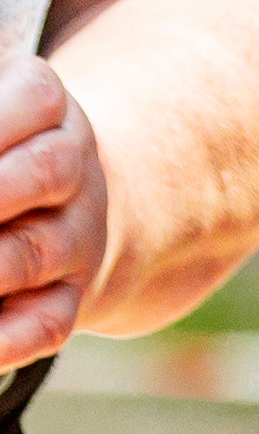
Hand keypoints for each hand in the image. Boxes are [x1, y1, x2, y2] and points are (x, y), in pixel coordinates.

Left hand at [0, 53, 108, 369]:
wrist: (77, 206)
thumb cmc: (2, 147)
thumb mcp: (3, 107)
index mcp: (51, 111)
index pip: (37, 96)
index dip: (2, 117)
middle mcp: (73, 172)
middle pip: (47, 171)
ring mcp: (76, 240)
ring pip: (38, 253)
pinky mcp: (68, 302)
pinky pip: (47, 325)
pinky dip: (5, 337)